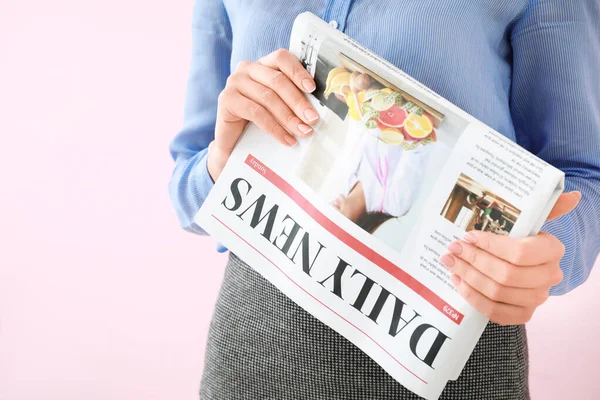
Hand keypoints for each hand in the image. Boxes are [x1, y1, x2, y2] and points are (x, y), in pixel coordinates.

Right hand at [207, 49, 319, 180]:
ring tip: (303, 132)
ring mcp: (234, 82)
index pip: (281, 58)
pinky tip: (287, 140)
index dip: (298, 71)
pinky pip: (256, 113)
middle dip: (298, 101)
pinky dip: (275, 128)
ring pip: (268, 98)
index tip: (312, 89)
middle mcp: (246, 69)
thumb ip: (291, 98)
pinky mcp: (226, 99)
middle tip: (313, 119)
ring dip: (289, 117)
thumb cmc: (258, 121)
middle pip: (277, 80)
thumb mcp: (276, 105)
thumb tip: (317, 107)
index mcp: (262, 64)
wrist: (233, 142)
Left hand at [440, 191, 581, 324]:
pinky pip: (494, 311)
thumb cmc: (519, 237)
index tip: (467, 236)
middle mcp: (550, 276)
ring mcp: (537, 298)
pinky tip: (458, 281)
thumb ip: (545, 207)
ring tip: (451, 263)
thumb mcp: (529, 219)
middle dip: (474, 261)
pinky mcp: (523, 314)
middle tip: (453, 249)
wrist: (519, 264)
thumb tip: (574, 195)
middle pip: (506, 275)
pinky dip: (472, 297)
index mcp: (553, 249)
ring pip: (497, 293)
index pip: (519, 252)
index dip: (490, 246)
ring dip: (468, 277)